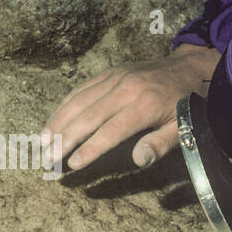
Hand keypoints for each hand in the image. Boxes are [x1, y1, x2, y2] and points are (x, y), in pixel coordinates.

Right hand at [42, 44, 220, 170]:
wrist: (191, 67)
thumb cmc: (186, 103)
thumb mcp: (184, 126)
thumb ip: (161, 144)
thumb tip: (140, 160)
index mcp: (145, 105)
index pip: (112, 131)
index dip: (91, 148)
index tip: (72, 165)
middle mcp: (126, 88)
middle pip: (88, 115)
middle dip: (65, 138)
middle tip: (47, 158)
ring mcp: (115, 77)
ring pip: (79, 100)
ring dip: (57, 121)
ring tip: (41, 143)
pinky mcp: (109, 73)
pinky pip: (81, 89)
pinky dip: (64, 105)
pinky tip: (52, 121)